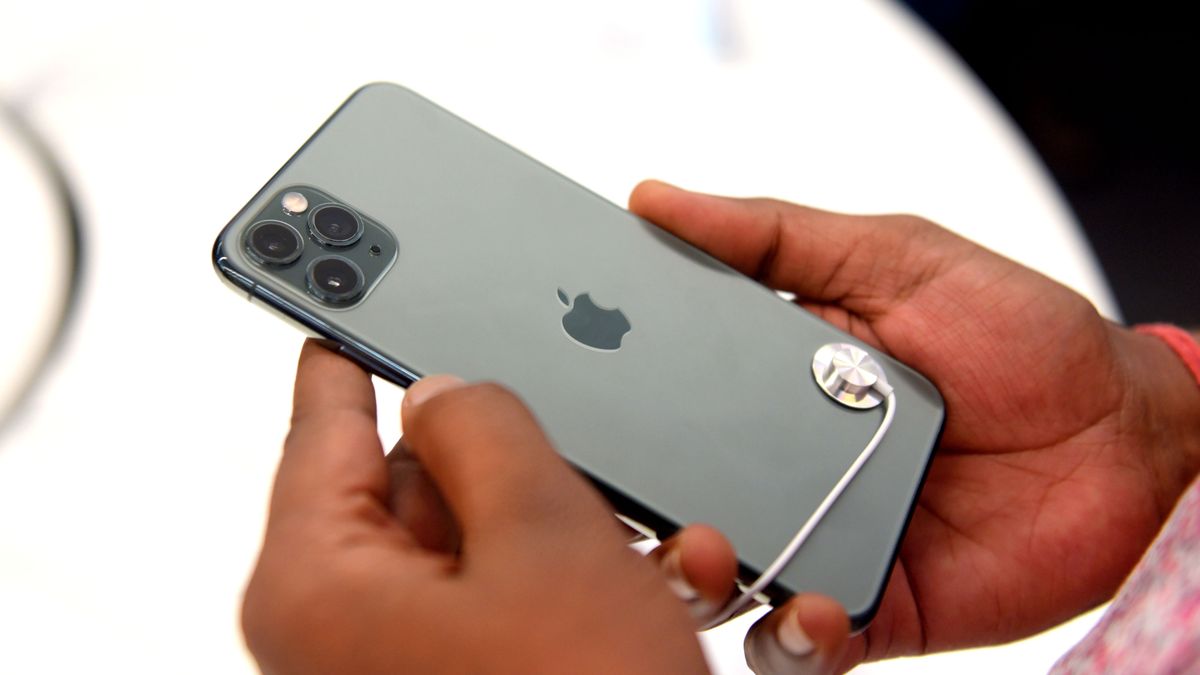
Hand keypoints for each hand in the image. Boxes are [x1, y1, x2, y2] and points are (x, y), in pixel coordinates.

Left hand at [242, 340, 742, 674]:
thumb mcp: (543, 535)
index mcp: (319, 580)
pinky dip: (583, 582)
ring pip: (486, 542)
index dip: (347, 344)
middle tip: (571, 453)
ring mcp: (410, 664)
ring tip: (651, 548)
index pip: (320, 420)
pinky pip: (517, 599)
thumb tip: (449, 391)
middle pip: (419, 482)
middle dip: (514, 463)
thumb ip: (484, 426)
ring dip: (575, 531)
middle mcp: (348, 628)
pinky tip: (653, 590)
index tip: (342, 291)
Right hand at [629, 181, 1199, 672]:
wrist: (1125, 434)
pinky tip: (810, 608)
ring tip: (710, 554)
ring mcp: (818, 539)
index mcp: (762, 384)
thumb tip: (655, 200)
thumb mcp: (891, 255)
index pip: (658, 399)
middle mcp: (775, 467)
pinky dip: (793, 640)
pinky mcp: (869, 606)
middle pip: (670, 501)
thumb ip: (773, 236)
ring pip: (717, 585)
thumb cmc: (1018, 334)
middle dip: (629, 510)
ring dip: (695, 581)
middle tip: (621, 496)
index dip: (607, 406)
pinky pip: (804, 645)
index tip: (563, 397)